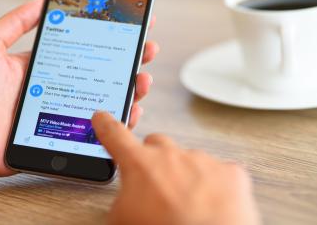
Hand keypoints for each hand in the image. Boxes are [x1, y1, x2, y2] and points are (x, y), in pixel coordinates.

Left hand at [0, 0, 158, 178]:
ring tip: (143, 80)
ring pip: (107, 100)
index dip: (110, 38)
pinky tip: (130, 111)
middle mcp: (61, 87)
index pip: (86, 49)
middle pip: (103, 73)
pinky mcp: (65, 137)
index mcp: (48, 66)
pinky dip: (118, 121)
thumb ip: (14, 22)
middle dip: (130, 60)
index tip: (132, 26)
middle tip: (147, 50)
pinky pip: (98, 131)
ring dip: (131, 89)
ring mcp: (65, 112)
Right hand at [91, 112, 260, 224]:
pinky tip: (211, 205)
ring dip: (185, 175)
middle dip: (154, 160)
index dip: (106, 125)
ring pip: (188, 159)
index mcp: (139, 165)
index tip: (102, 117)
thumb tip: (126, 199)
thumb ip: (120, 199)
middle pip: (156, 144)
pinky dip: (214, 185)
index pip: (115, 135)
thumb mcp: (122, 219)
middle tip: (157, 185)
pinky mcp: (230, 173)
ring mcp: (203, 161)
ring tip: (188, 204)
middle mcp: (171, 155)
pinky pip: (218, 172)